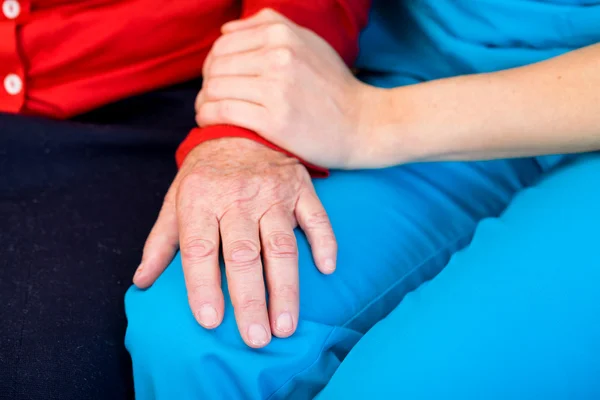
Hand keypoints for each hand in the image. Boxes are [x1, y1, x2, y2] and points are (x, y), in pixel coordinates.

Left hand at [133, 138, 336, 347]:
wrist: (239, 128)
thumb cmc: (205, 173)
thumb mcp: (175, 199)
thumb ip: (161, 242)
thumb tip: (142, 283)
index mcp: (200, 199)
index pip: (199, 249)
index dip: (203, 286)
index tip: (209, 321)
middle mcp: (238, 196)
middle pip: (243, 254)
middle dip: (250, 299)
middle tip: (256, 338)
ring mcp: (273, 191)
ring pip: (281, 244)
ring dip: (286, 287)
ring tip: (286, 325)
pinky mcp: (300, 187)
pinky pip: (317, 217)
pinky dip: (324, 242)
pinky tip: (326, 269)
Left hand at [195, 9, 381, 168]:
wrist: (362, 123)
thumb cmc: (333, 85)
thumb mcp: (309, 42)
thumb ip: (270, 28)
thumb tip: (227, 30)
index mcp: (283, 34)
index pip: (224, 43)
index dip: (213, 63)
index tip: (217, 79)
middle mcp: (279, 56)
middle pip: (216, 65)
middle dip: (207, 83)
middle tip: (210, 98)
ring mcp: (276, 88)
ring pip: (215, 88)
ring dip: (203, 102)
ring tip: (207, 111)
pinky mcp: (274, 119)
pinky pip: (223, 111)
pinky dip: (207, 116)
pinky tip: (208, 121)